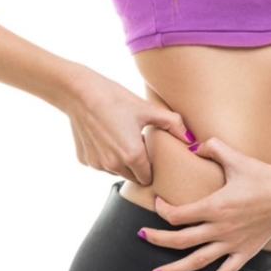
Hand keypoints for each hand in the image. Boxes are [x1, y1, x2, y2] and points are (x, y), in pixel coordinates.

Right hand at [62, 67, 194, 184]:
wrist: (80, 92)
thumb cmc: (116, 98)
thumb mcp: (148, 109)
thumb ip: (173, 124)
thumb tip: (191, 139)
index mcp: (132, 156)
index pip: (148, 178)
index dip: (151, 167)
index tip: (150, 153)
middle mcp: (113, 165)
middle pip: (133, 177)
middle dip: (137, 166)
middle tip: (137, 144)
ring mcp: (97, 164)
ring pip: (115, 171)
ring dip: (120, 162)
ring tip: (120, 137)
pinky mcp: (84, 159)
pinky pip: (99, 163)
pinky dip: (104, 155)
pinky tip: (104, 136)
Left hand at [139, 137, 270, 270]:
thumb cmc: (264, 175)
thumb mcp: (236, 157)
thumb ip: (213, 147)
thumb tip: (193, 145)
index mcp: (216, 206)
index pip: (178, 215)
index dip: (162, 210)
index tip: (157, 202)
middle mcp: (221, 228)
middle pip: (180, 240)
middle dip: (157, 240)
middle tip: (140, 236)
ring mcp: (233, 243)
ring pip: (197, 261)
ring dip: (174, 270)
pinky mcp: (245, 253)